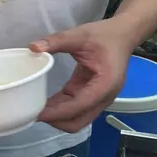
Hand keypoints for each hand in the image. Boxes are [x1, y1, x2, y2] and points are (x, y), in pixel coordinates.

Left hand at [30, 18, 137, 132]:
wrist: (123, 35)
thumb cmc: (106, 35)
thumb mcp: (80, 35)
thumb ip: (57, 41)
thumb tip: (34, 47)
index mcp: (106, 84)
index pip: (79, 105)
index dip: (57, 112)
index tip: (37, 113)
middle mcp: (104, 97)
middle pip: (78, 121)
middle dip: (56, 121)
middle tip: (33, 113)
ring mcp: (98, 99)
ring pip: (76, 119)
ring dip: (57, 117)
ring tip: (36, 109)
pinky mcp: (91, 96)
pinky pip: (74, 108)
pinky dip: (60, 109)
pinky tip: (44, 104)